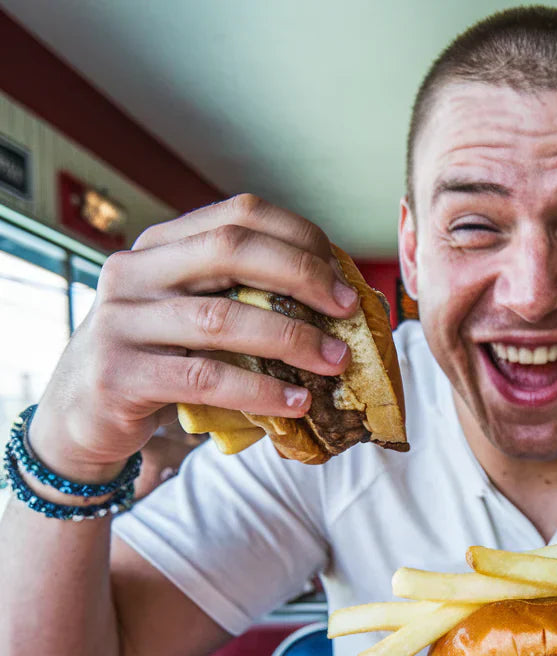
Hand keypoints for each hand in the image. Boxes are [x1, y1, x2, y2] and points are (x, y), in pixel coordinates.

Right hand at [30, 194, 357, 482]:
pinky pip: (205, 378)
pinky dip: (260, 390)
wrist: (81, 413)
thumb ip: (243, 296)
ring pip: (221, 319)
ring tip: (335, 363)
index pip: (238, 214)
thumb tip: (339, 300)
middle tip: (348, 311)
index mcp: (161, 246)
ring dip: (291, 339)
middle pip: (231, 250)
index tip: (342, 277)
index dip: (299, 237)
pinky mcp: (120, 375)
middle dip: (302, 276)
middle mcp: (135, 272)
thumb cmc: (159, 359)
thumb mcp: (192, 314)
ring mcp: (122, 322)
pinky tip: (297, 401)